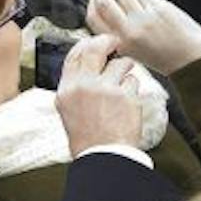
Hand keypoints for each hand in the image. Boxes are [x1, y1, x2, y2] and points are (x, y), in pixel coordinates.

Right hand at [54, 32, 144, 154]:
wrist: (104, 158)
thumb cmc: (88, 139)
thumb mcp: (70, 111)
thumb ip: (76, 86)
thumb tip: (88, 65)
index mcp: (67, 90)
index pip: (75, 54)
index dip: (87, 43)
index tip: (95, 42)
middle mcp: (84, 86)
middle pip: (96, 48)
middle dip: (108, 42)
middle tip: (115, 44)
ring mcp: (105, 89)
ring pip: (120, 63)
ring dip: (125, 71)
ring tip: (122, 89)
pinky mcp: (125, 95)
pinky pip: (133, 81)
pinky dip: (132, 90)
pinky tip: (127, 105)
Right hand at [85, 0, 200, 74]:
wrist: (192, 61)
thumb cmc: (167, 56)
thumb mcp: (135, 51)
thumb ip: (121, 33)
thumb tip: (113, 8)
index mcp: (120, 44)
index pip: (94, 19)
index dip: (91, 3)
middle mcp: (129, 32)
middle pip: (104, 1)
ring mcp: (143, 18)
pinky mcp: (158, 8)